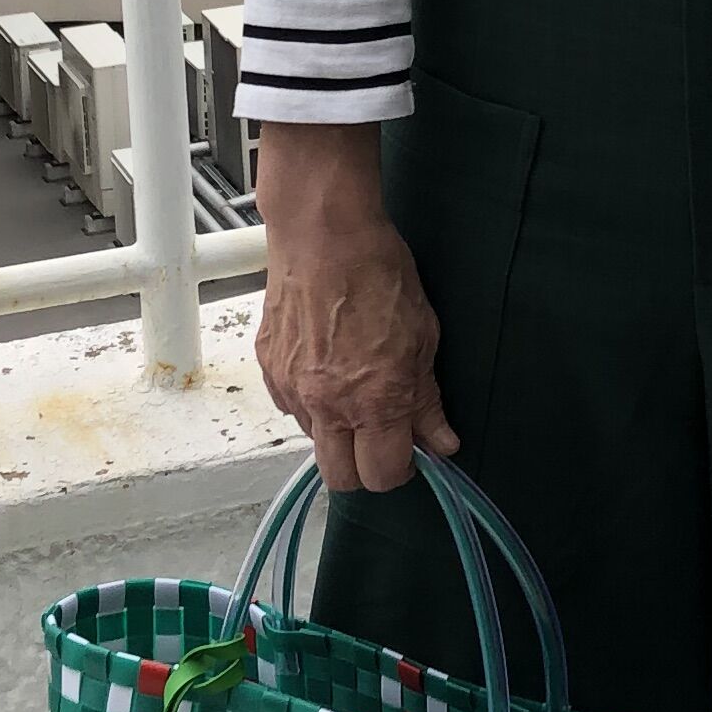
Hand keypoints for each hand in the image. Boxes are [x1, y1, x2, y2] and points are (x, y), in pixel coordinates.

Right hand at [254, 122, 458, 494]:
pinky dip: (310, 402)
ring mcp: (292, 388)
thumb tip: (441, 441)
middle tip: (383, 437)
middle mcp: (328, 405)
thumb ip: (427, 399)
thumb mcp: (423, 337)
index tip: (411, 452)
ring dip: (336, 432)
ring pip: (313, 442)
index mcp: (374, 400)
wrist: (323, 232)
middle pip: (340, 478)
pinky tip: (328, 368)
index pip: (384, 475)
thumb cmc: (378, 272)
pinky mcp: (269, 368)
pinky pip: (291, 407)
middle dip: (364, 468)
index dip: (402, 470)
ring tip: (354, 391)